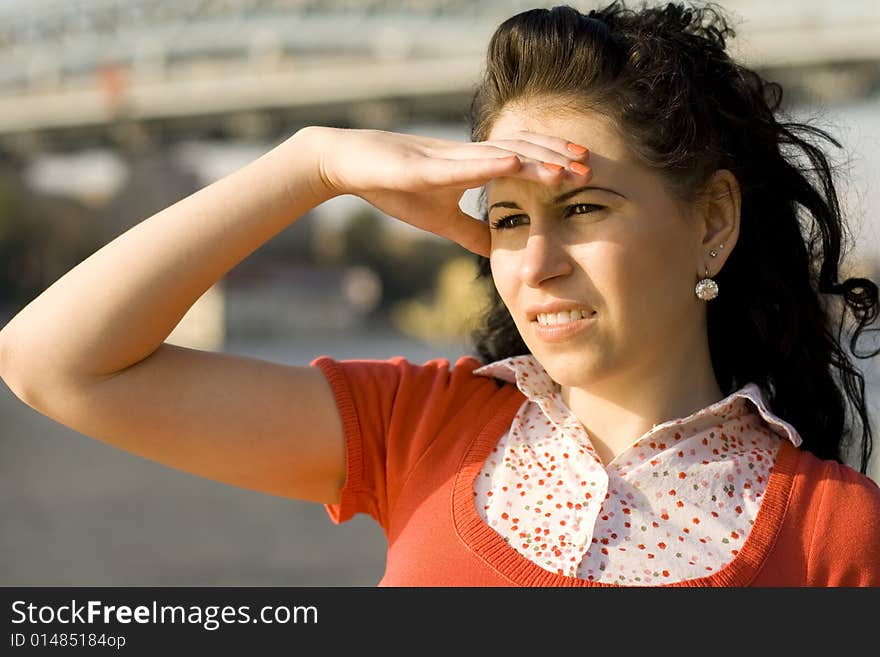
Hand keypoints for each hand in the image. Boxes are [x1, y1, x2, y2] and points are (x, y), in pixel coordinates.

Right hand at [300, 126, 591, 256]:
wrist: (351, 166)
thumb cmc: (393, 187)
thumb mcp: (439, 218)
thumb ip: (470, 231)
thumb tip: (497, 249)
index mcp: (473, 166)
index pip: (522, 161)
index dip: (553, 164)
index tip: (583, 172)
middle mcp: (468, 155)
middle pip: (522, 150)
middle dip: (557, 156)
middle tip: (591, 166)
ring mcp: (448, 157)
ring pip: (501, 152)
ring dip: (536, 158)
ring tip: (567, 164)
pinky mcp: (425, 165)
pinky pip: (464, 163)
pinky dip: (492, 162)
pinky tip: (517, 161)